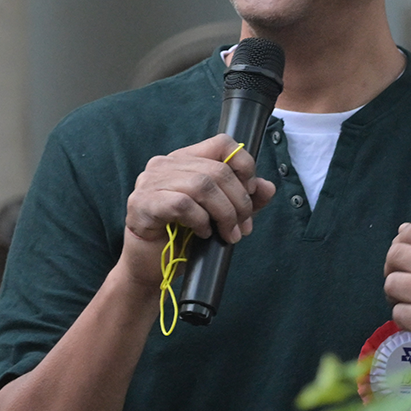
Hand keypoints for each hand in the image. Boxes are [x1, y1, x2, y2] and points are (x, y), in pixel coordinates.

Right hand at [119, 133, 275, 286]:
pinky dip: (200, 221)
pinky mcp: (142, 203)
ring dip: (224, 214)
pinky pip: (182, 204)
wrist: (149, 266)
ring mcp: (150, 182)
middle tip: (243, 227)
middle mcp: (165, 164)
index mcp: (184, 159)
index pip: (222, 144)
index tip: (251, 192)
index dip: (244, 165)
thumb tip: (268, 187)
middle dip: (239, 201)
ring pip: (202, 185)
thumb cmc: (182, 237)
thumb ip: (244, 200)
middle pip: (217, 170)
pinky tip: (202, 233)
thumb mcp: (221, 216)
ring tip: (228, 234)